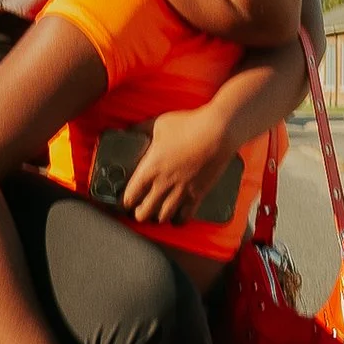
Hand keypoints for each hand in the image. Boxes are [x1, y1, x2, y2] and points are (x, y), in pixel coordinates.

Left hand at [121, 104, 234, 225]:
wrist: (218, 132)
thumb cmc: (188, 125)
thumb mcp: (159, 123)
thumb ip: (142, 129)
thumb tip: (131, 129)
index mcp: (150, 168)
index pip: (130, 195)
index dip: (126, 201)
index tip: (126, 201)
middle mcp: (163, 183)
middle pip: (145, 211)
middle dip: (140, 213)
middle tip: (140, 211)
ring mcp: (181, 190)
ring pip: (164, 216)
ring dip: (158, 218)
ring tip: (156, 216)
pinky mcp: (198, 193)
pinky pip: (186, 215)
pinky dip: (179, 220)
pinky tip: (177, 220)